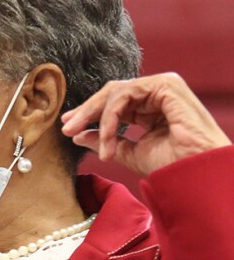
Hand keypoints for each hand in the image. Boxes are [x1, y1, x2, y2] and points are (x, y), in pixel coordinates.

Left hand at [61, 72, 230, 175]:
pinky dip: (110, 116)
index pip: (114, 103)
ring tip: (81, 134)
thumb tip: (78, 135)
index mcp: (151, 108)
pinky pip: (125, 95)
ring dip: (95, 115)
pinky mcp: (166, 85)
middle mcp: (158, 94)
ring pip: (116, 92)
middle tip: (67, 127)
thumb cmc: (170, 167)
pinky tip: (106, 137)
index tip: (69, 128)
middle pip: (112, 94)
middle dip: (86, 111)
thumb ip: (105, 141)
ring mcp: (163, 87)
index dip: (90, 114)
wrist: (193, 174)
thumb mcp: (129, 153)